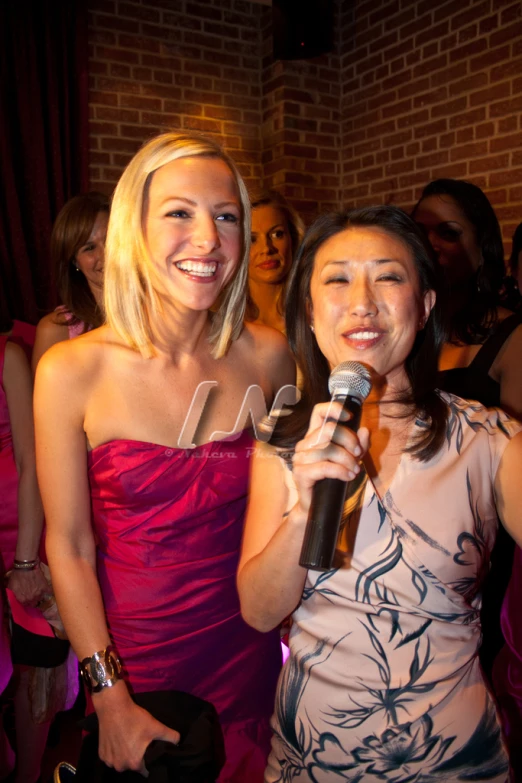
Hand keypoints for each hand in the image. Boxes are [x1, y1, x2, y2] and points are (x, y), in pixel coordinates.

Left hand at [7, 565, 49, 605]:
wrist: (25, 567)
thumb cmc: (16, 576)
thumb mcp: (11, 587)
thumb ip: (13, 596)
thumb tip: (16, 600)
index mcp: (23, 600)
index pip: (25, 604)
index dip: (25, 601)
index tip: (25, 597)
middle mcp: (31, 598)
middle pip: (33, 603)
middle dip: (32, 599)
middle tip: (31, 593)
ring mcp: (39, 593)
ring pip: (40, 598)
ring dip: (38, 595)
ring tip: (36, 590)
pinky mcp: (45, 587)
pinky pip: (48, 592)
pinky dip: (47, 591)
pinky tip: (45, 588)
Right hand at [94, 682, 180, 776]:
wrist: (113, 707)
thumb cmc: (135, 719)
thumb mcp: (156, 726)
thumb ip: (170, 736)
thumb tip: (178, 742)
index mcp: (134, 763)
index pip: (144, 770)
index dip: (148, 761)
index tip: (149, 752)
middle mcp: (120, 766)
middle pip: (132, 766)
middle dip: (136, 757)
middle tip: (139, 743)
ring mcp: (108, 761)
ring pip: (120, 762)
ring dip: (125, 755)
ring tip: (129, 740)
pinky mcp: (101, 753)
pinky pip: (111, 756)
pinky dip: (115, 751)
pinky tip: (119, 739)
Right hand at [291, 400, 369, 517]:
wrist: (317, 507)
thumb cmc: (332, 481)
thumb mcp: (351, 460)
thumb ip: (359, 446)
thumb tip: (365, 431)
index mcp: (314, 436)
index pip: (319, 412)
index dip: (334, 409)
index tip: (350, 417)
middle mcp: (304, 444)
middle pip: (330, 429)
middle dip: (350, 441)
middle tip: (358, 456)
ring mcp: (300, 458)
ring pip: (329, 449)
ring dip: (348, 460)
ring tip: (355, 470)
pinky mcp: (300, 473)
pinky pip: (324, 467)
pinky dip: (341, 471)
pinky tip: (348, 476)